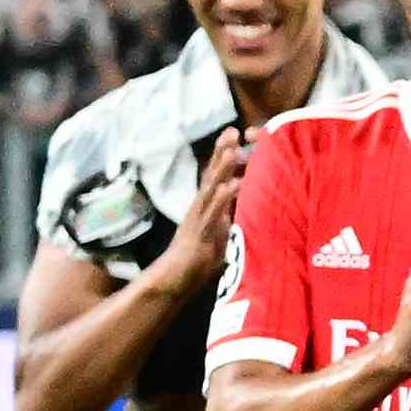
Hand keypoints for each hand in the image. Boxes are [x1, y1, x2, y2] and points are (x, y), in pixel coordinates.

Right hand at [159, 138, 244, 290]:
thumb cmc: (196, 261)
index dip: (225, 156)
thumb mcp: (218, 233)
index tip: (235, 135)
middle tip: (232, 130)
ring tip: (233, 149)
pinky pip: (213, 213)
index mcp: (205, 207)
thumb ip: (225, 217)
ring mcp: (199, 219)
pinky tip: (233, 184)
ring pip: (211, 189)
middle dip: (222, 152)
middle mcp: (200, 208)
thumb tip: (235, 204)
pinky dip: (223, 198)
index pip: (216, 176)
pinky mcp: (200, 234)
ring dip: (222, 169)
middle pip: (211, 175)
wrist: (175, 280)